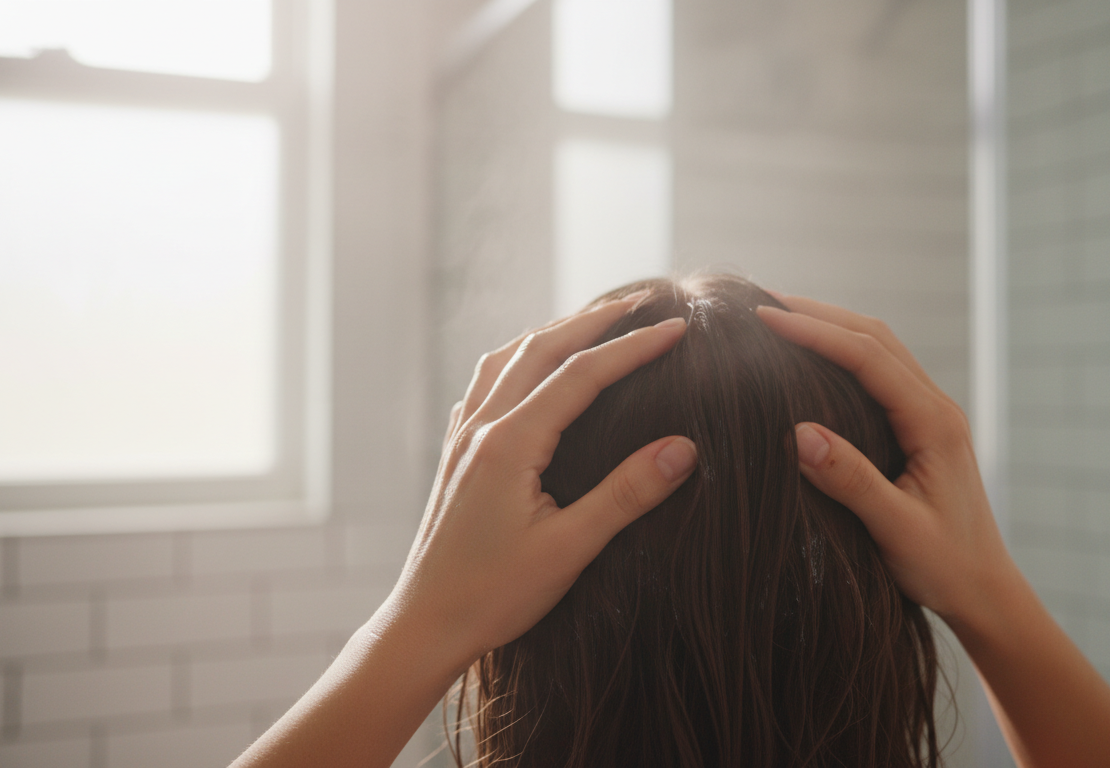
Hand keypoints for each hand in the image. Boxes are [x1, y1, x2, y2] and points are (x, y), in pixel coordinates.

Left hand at [394, 297, 697, 671]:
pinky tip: (529, 369)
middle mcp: (480, 427)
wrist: (426, 625)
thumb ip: (626, 495)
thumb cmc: (494, 595)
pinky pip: (485, 384)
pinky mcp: (456, 455)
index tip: (677, 329)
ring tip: (591, 322)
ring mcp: (462, 438)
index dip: (633, 347)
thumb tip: (684, 448)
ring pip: (507, 358)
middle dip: (594, 320)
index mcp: (509, 443)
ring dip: (552, 331)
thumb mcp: (570, 549)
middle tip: (641, 302)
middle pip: (540, 348)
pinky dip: (517, 358)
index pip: (582, 374)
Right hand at [756, 296, 1014, 629]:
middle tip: (760, 304)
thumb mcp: (896, 530)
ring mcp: (930, 415)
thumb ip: (850, 481)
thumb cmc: (946, 568)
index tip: (763, 320)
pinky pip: (877, 373)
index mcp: (934, 422)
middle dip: (817, 314)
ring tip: (777, 318)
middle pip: (874, 337)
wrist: (986, 593)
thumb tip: (797, 432)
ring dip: (829, 327)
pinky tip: (809, 360)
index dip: (814, 333)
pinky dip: (840, 353)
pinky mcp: (920, 428)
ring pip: (878, 349)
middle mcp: (936, 407)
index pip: (867, 357)